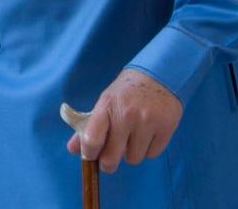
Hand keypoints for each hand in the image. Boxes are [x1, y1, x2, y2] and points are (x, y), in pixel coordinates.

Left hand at [67, 69, 182, 173]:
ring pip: (134, 159)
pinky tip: (147, 134)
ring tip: (133, 136)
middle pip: (112, 157)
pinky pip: (152, 155)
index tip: (90, 156)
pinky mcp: (166, 128)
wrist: (158, 74)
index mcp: (107, 106)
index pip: (91, 139)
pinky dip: (148, 150)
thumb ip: (88, 126)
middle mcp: (127, 115)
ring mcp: (147, 122)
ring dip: (131, 153)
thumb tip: (72, 149)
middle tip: (109, 158)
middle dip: (108, 163)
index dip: (88, 154)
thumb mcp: (104, 102)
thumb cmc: (126, 91)